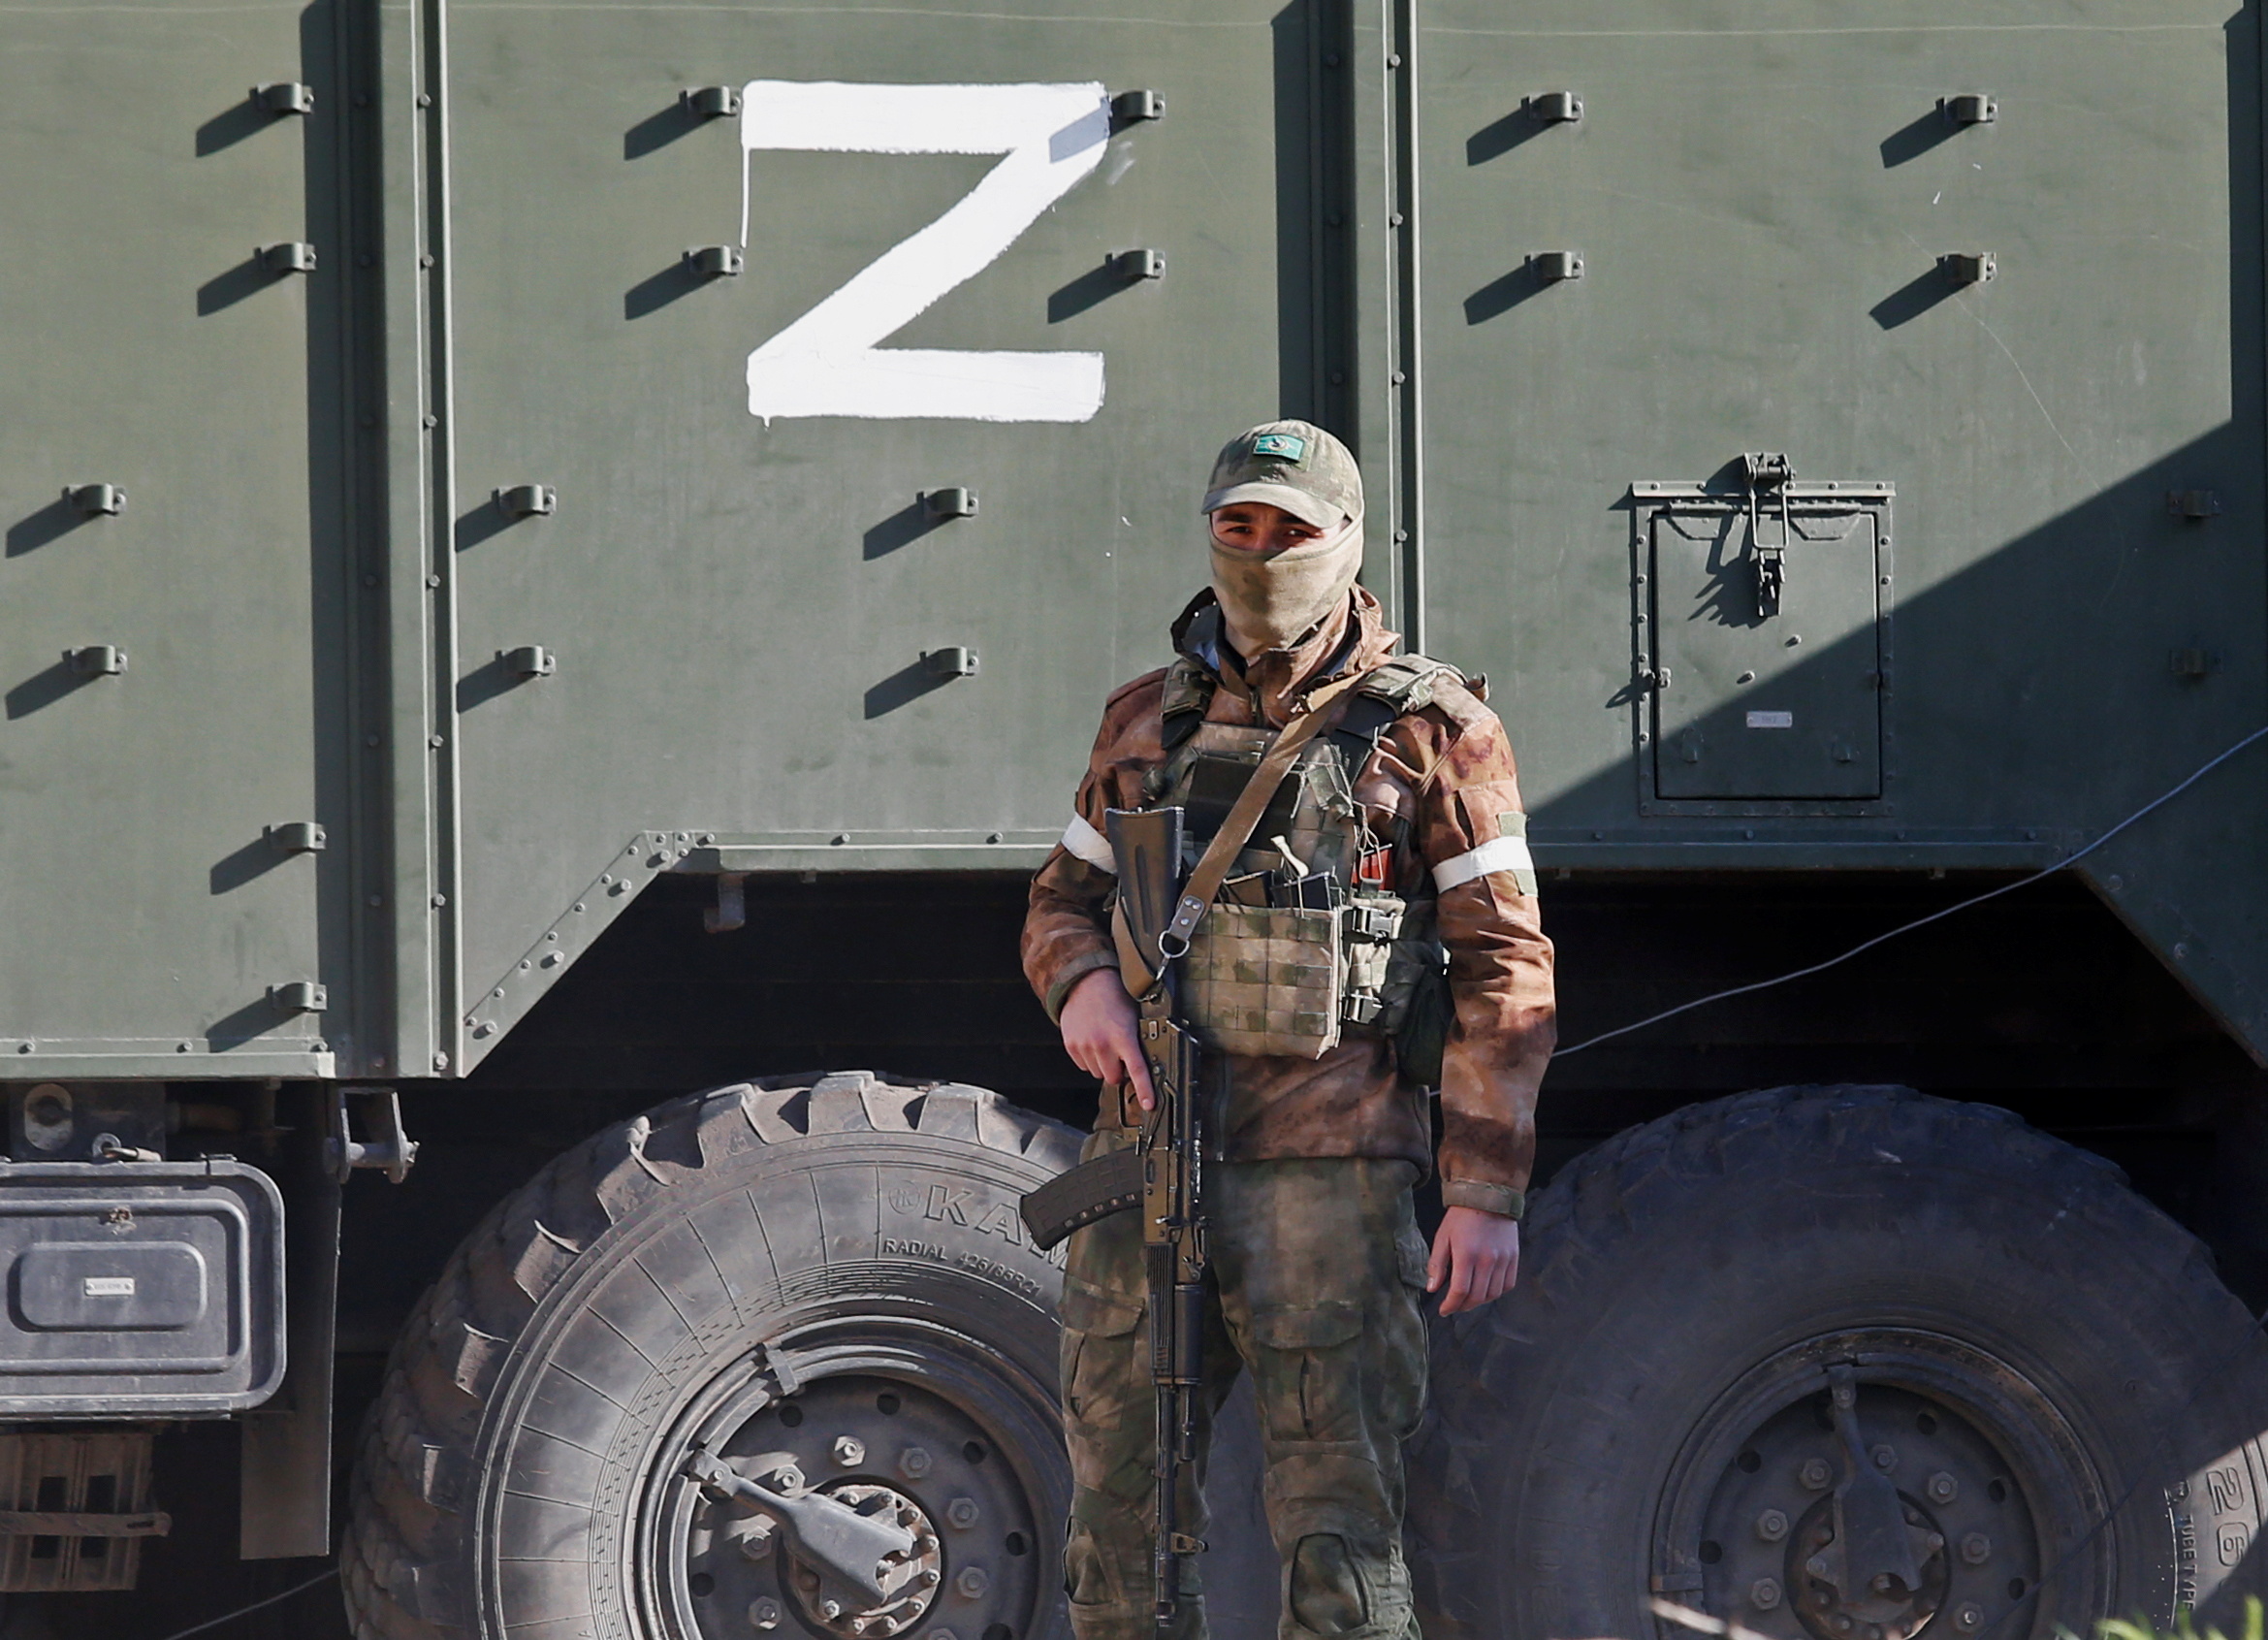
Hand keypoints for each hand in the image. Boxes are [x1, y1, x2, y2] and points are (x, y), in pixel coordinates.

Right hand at [1058, 968, 1155, 1109]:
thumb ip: (1136, 1041)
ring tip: (1104, 1042)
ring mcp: (1084, 1046)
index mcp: (1123, 1036)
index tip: (1148, 1105)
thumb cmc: (1114, 997)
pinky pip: (1083, 1065)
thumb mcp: (1133, 1017)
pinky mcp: (1071, 1045)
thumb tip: (1145, 1065)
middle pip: (1113, 1078)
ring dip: (1103, 1064)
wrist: (1086, 981)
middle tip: (1119, 1054)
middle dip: (1118, 1071)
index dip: (1144, 1090)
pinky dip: (1089, 1059)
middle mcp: (1102, 1044)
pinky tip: (1092, 1040)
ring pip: (1097, 1073)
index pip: (1137, 1070)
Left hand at [1426, 1205, 1520, 1314]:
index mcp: (1466, 1254)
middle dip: (1463, 1306)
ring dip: (1479, 1302)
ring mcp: (1503, 1259)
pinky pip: (1507, 1285)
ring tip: (1468, 1298)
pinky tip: (1485, 1289)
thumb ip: (1437, 1264)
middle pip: (1477, 1297)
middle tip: (1454, 1306)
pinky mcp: (1514, 1257)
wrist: (1487, 1198)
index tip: (1444, 1310)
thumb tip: (1432, 1289)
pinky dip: (1496, 1292)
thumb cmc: (1461, 1217)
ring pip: (1493, 1294)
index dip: (1451, 1305)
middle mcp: (1487, 1259)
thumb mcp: (1442, 1237)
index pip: (1460, 1291)